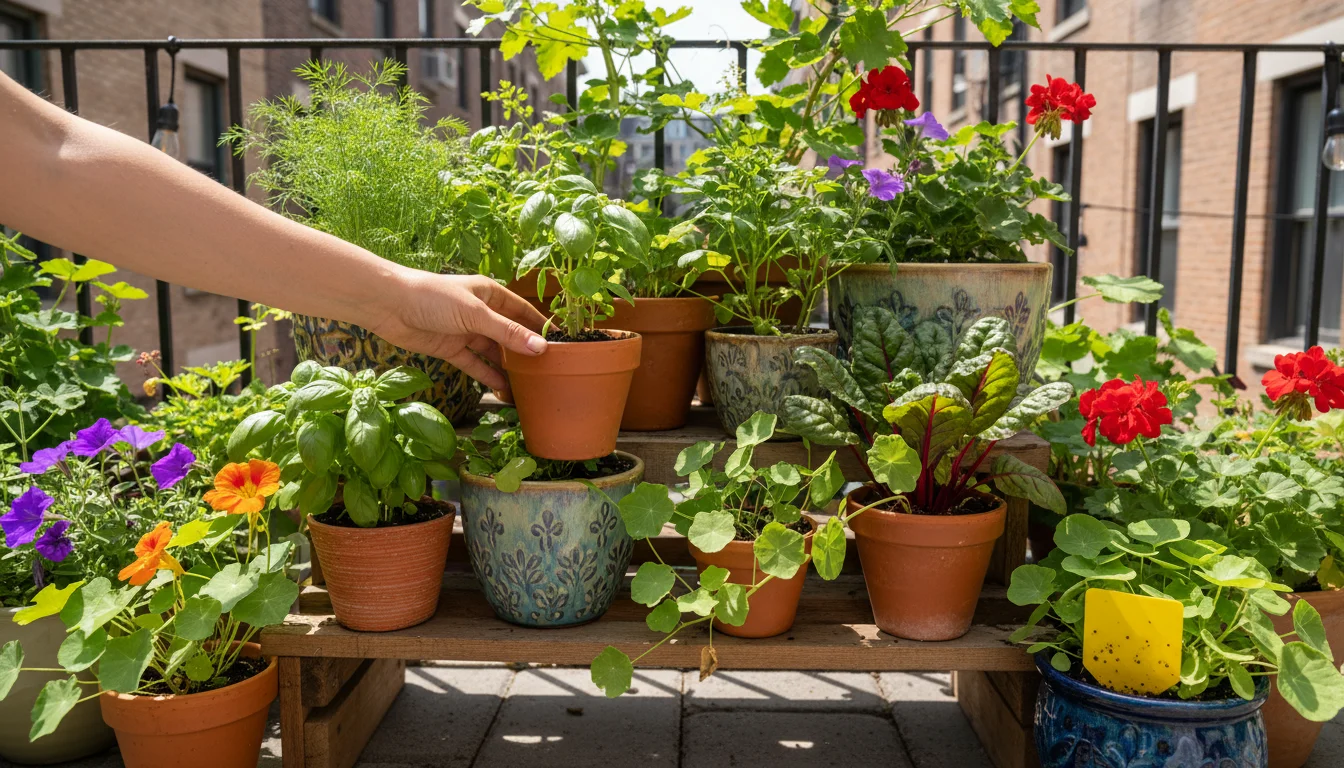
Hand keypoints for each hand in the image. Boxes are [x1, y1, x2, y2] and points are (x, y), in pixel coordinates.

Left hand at [367, 272, 546, 391]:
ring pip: (494, 352)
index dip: (541, 326)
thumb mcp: (476, 314)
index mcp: (490, 294)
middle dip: (526, 351)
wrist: (389, 305)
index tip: (563, 344)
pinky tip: (504, 390)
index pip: (523, 311)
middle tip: (549, 371)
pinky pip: (475, 364)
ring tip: (529, 386)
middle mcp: (481, 312)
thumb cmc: (433, 297)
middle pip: (510, 334)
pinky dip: (488, 376)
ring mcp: (466, 332)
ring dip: (509, 368)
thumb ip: (507, 333)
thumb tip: (540, 349)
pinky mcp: (451, 349)